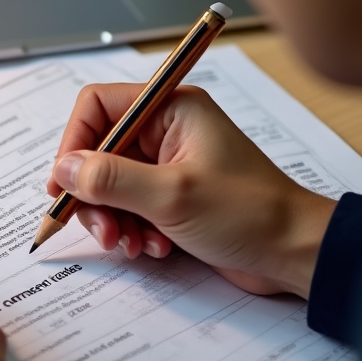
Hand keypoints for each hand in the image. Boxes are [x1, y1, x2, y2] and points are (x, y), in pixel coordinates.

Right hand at [48, 83, 335, 297]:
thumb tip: (64, 170)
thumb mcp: (171, 196)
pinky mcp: (171, 195)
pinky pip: (129, 206)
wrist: (297, 253)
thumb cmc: (250, 214)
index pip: (97, 107)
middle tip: (101, 229)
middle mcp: (165, 130)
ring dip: (111, 218)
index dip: (74, 143)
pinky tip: (151, 248)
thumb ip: (111, 179)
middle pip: (98, 150)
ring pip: (109, 183)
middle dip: (93, 194)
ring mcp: (168, 163)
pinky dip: (131, 229)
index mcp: (170, 110)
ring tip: (128, 244)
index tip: (64, 184)